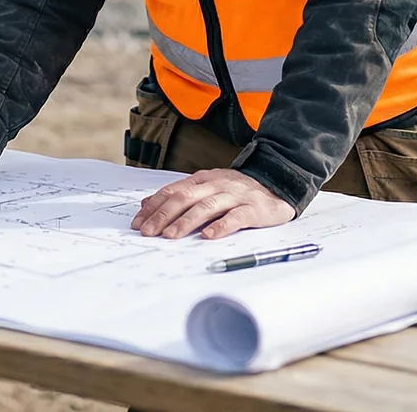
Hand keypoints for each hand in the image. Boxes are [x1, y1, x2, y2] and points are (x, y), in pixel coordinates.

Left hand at [132, 169, 296, 238]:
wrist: (279, 183)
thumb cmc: (238, 191)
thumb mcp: (207, 187)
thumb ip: (180, 194)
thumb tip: (147, 203)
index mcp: (204, 179)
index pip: (173, 191)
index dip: (154, 206)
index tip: (138, 222)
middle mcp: (217, 185)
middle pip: (185, 197)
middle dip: (164, 215)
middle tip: (148, 232)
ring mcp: (236, 196)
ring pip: (207, 206)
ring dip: (186, 221)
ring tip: (170, 236)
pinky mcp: (255, 209)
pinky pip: (237, 217)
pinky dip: (222, 226)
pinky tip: (209, 236)